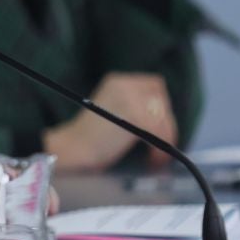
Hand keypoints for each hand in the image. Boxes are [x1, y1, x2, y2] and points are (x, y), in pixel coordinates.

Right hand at [44, 72, 174, 170]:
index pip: (154, 86)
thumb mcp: (113, 111)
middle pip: (161, 101)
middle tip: (162, 144)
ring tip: (156, 155)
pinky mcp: (135, 115)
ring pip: (163, 116)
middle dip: (166, 124)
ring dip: (165, 137)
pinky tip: (152, 158)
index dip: (161, 106)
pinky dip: (160, 146)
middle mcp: (124, 84)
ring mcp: (130, 98)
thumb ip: (134, 106)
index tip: (160, 125)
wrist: (74, 149)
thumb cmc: (91, 138)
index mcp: (117, 81)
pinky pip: (160, 130)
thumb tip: (165, 117)